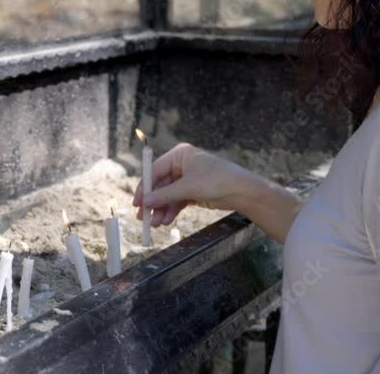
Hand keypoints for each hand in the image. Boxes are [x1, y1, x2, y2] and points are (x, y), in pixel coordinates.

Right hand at [132, 143, 255, 227]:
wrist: (243, 192)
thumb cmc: (216, 181)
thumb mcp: (188, 188)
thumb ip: (165, 195)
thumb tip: (145, 202)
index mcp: (179, 154)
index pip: (155, 170)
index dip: (144, 187)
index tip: (137, 203)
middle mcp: (182, 164)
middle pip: (160, 184)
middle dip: (153, 202)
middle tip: (143, 218)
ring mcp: (188, 178)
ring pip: (168, 195)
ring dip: (162, 209)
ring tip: (156, 224)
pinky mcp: (194, 191)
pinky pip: (178, 201)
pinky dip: (172, 210)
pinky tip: (166, 221)